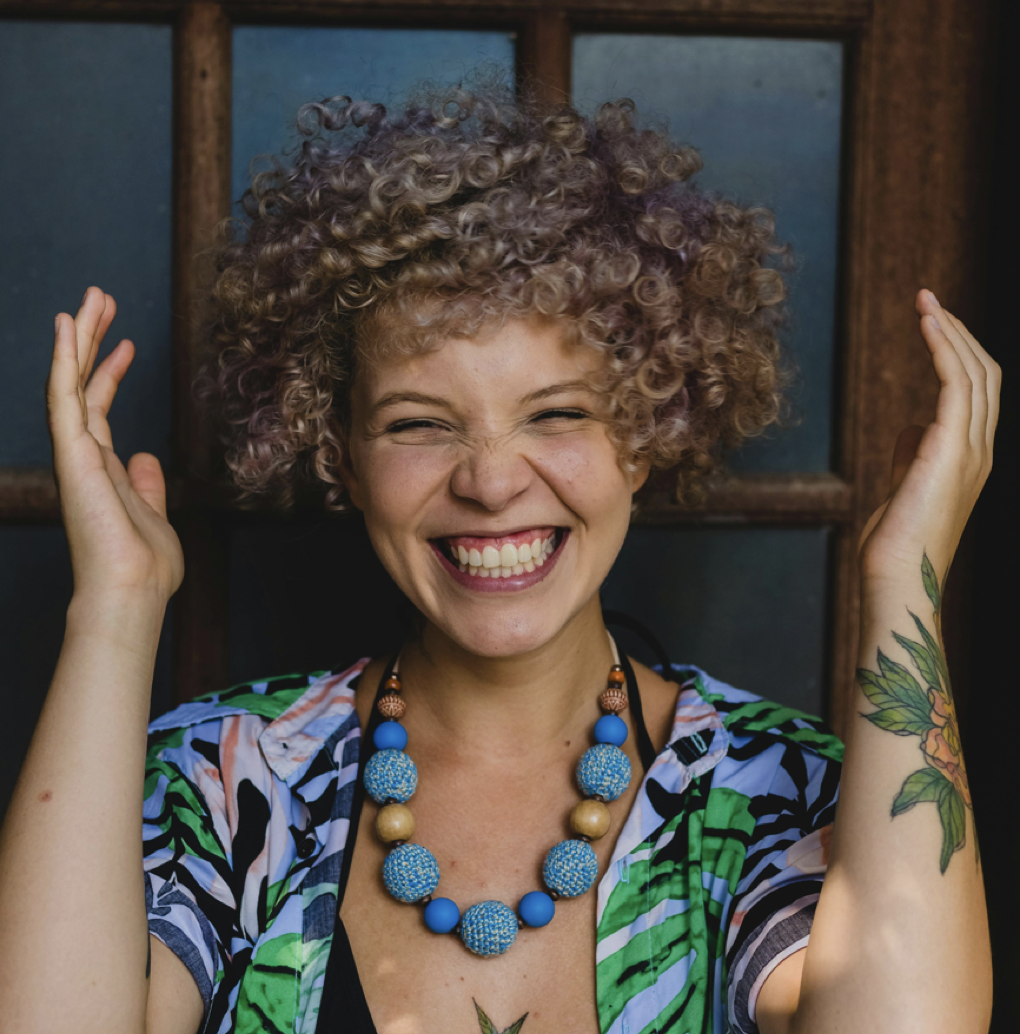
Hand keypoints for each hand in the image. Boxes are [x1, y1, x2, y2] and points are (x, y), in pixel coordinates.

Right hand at [46, 287, 183, 603]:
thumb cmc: (144, 567)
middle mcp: (84, 457)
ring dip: (81, 337)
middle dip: (92, 340)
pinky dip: (66, 358)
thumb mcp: (155, 515)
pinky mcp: (72, 454)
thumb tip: (146, 456)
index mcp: (103, 470)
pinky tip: (70, 324)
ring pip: (71, 381)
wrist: (133, 591)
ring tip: (94, 296)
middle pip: (83, 385)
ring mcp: (75, 454)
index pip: (101, 409)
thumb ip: (147, 484)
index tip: (128, 343)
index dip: (111, 373)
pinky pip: (65, 396)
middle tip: (102, 298)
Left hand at [858, 288, 999, 590]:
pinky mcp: (951, 447)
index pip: (978, 391)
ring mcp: (971, 448)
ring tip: (925, 299)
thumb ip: (915, 455)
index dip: (960, 352)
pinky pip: (956, 383)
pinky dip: (944, 346)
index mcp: (973, 457)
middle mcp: (981, 449)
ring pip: (975, 371)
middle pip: (984, 372)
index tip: (934, 322)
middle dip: (958, 330)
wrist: (897, 575)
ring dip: (950, 329)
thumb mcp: (907, 487)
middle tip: (927, 298)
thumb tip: (912, 429)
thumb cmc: (894, 540)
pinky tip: (926, 322)